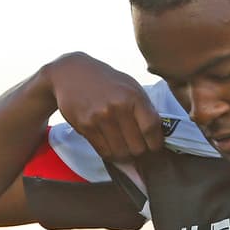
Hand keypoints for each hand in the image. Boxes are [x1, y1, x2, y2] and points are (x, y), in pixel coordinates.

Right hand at [40, 53, 163, 160]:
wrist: (72, 73)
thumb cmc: (108, 82)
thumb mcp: (131, 87)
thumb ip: (145, 110)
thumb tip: (157, 139)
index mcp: (134, 96)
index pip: (151, 129)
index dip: (156, 144)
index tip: (154, 147)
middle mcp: (118, 107)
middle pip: (138, 147)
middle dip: (140, 152)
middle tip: (138, 148)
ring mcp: (100, 117)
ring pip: (121, 153)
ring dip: (125, 156)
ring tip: (125, 149)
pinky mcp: (85, 126)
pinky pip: (104, 152)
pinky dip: (111, 155)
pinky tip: (112, 147)